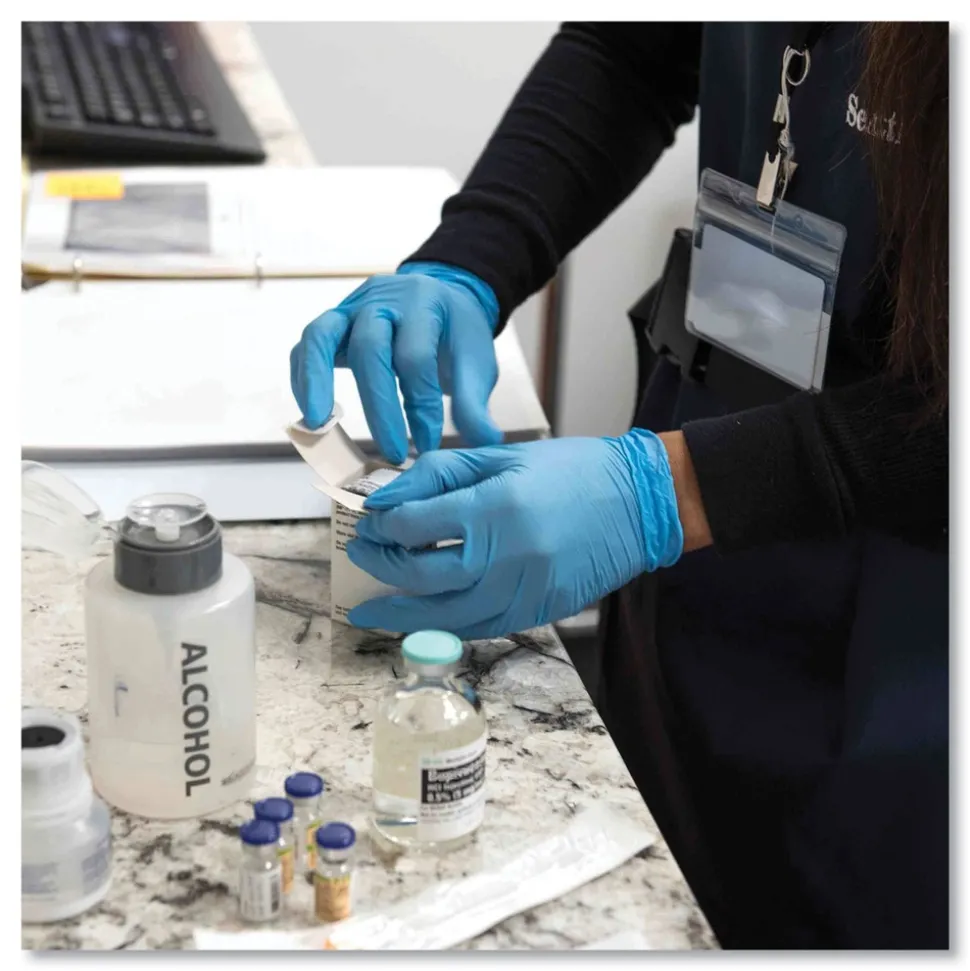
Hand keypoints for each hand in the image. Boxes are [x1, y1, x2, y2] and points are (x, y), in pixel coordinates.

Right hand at [289, 262, 502, 463]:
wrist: (442, 297)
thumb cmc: (456, 333)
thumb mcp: (476, 361)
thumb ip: (475, 400)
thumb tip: (486, 441)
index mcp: (424, 303)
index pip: (416, 357)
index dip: (421, 405)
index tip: (427, 443)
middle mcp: (382, 299)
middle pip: (370, 348)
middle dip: (379, 405)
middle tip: (391, 451)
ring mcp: (351, 308)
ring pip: (321, 336)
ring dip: (315, 381)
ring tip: (318, 424)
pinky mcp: (332, 323)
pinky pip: (307, 346)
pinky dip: (304, 378)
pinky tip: (313, 414)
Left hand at [345, 431, 684, 638]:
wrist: (640, 503)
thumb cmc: (574, 470)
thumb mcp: (504, 455)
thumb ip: (441, 473)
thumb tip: (388, 497)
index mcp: (495, 507)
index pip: (414, 524)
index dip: (383, 524)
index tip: (372, 519)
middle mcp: (506, 556)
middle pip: (421, 574)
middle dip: (382, 565)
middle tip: (362, 555)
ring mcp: (524, 591)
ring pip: (445, 614)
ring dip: (402, 615)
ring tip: (371, 610)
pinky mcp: (539, 612)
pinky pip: (480, 628)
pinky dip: (446, 625)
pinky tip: (424, 620)